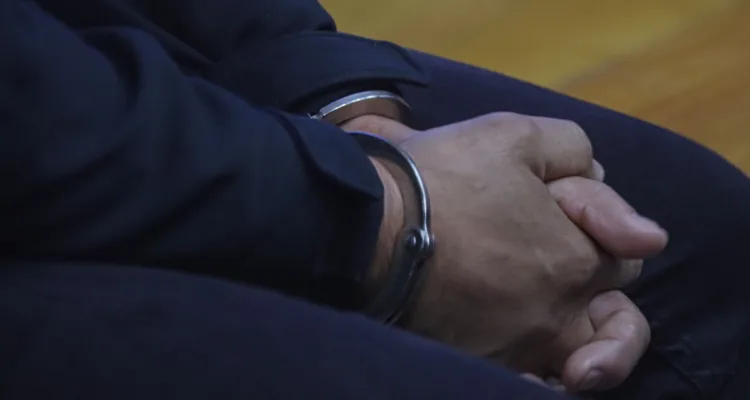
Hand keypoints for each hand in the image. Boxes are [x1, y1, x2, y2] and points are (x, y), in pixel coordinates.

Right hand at [351, 113, 666, 392]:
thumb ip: (578, 154)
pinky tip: (540, 377)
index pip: (623, 249)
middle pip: (612, 313)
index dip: (594, 221)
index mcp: (575, 259)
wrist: (366, 228)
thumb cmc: (441, 177)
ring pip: (583, 364)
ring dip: (595, 359)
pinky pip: (529, 386)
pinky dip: (538, 382)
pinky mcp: (479, 363)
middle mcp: (556, 314)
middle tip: (566, 269)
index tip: (548, 201)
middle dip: (599, 284)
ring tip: (582, 367)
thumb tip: (618, 202)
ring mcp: (517, 347)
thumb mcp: (513, 135)